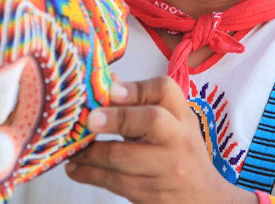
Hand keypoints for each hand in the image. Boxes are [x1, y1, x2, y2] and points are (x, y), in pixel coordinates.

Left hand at [65, 77, 256, 203]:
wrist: (203, 197)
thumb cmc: (178, 150)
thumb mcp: (169, 122)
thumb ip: (138, 102)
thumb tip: (105, 82)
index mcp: (181, 114)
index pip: (164, 91)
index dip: (135, 88)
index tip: (110, 90)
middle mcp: (178, 139)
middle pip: (152, 121)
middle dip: (117, 118)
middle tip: (89, 119)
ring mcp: (167, 169)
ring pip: (122, 157)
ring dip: (89, 152)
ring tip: (71, 147)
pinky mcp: (151, 194)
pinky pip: (114, 182)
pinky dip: (88, 174)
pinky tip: (75, 168)